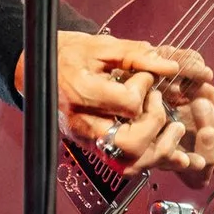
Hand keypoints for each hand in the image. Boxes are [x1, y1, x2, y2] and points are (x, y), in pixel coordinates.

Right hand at [17, 31, 213, 179]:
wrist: (38, 71)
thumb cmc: (67, 55)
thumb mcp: (100, 47)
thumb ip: (135, 56)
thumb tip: (169, 66)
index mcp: (81, 93)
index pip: (127, 104)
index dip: (144, 87)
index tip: (144, 76)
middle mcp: (82, 124)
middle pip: (129, 143)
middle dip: (155, 123)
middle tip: (157, 101)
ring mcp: (87, 140)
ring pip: (129, 163)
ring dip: (160, 149)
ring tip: (175, 127)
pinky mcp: (93, 148)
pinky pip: (126, 166)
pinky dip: (152, 159)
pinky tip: (173, 151)